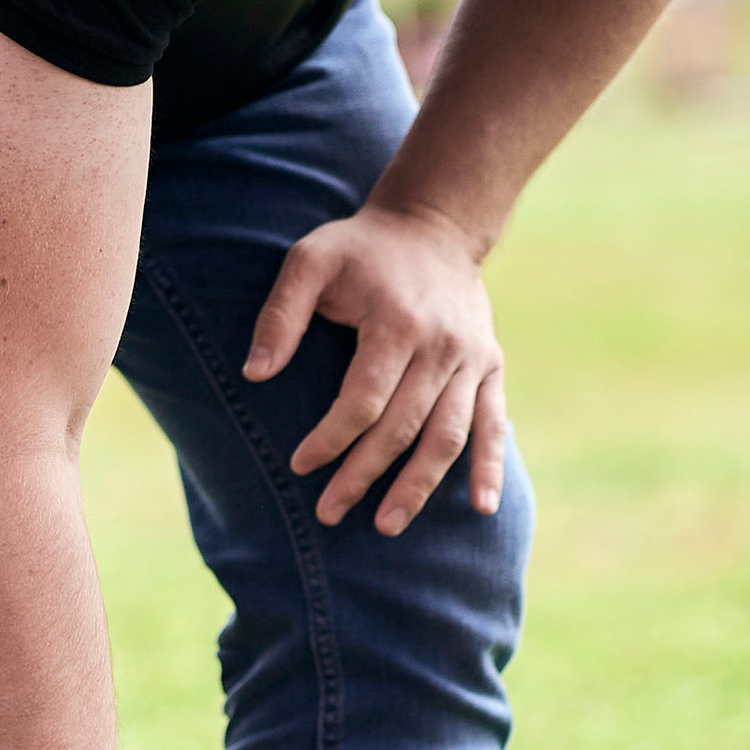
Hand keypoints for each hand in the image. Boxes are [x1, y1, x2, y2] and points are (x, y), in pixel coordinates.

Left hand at [246, 200, 506, 533]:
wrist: (433, 224)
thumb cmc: (360, 248)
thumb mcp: (309, 260)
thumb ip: (280, 315)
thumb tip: (255, 374)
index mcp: (396, 323)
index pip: (362, 401)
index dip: (331, 439)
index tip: (300, 464)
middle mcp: (441, 346)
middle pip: (402, 427)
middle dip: (363, 475)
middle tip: (329, 513)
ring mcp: (472, 359)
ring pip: (448, 437)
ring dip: (418, 486)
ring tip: (386, 525)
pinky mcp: (491, 366)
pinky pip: (494, 424)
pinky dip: (489, 468)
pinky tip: (481, 508)